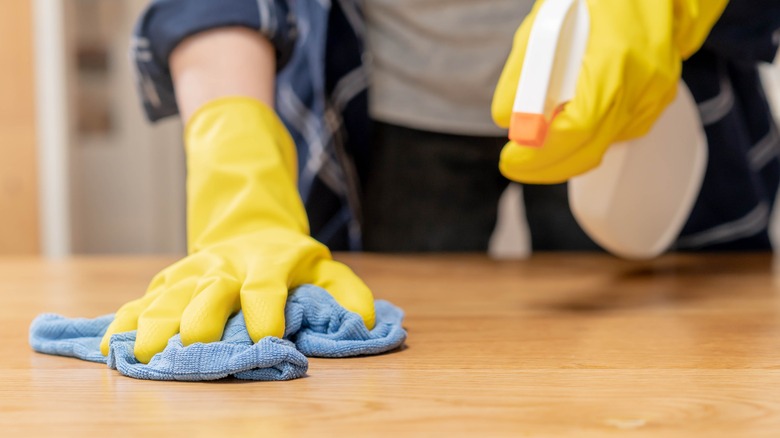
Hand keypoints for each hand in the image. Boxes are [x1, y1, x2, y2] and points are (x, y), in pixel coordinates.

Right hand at [100, 229, 373, 363]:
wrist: (250, 227)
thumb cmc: (291, 260)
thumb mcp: (324, 268)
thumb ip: (347, 293)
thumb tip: (368, 324)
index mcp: (269, 264)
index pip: (266, 288)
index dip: (266, 314)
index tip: (265, 341)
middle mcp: (227, 267)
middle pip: (210, 292)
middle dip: (200, 321)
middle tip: (189, 349)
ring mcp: (194, 272)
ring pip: (170, 295)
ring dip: (155, 325)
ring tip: (141, 355)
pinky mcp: (171, 279)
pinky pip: (145, 298)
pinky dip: (127, 320)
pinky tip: (111, 345)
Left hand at [492, 0, 726, 183]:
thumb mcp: (543, 23)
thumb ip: (522, 73)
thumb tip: (506, 118)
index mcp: (614, 58)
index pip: (578, 126)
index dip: (542, 152)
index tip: (512, 159)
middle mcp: (643, 82)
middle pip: (591, 147)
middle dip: (547, 164)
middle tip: (515, 163)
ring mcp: (656, 93)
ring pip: (604, 144)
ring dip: (568, 149)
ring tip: (539, 133)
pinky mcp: (659, 98)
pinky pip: (618, 131)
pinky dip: (590, 134)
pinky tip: (572, 114)